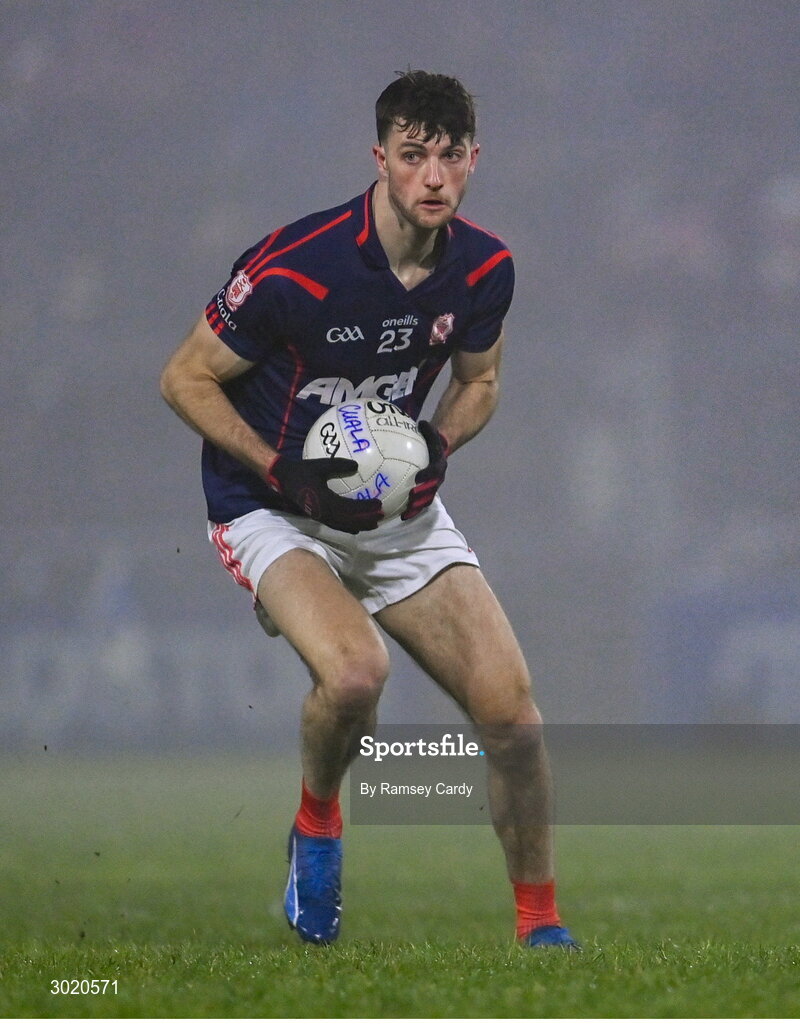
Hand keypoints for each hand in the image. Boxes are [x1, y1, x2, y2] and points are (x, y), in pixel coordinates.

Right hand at [266, 455, 382, 533]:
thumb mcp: (321, 465)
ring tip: (373, 524)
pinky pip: (336, 524)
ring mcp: (320, 516)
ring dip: (359, 525)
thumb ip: (338, 465)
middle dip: (366, 520)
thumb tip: (356, 466)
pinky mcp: (318, 516)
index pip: (350, 508)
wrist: (283, 479)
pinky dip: (348, 526)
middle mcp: (323, 512)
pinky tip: (356, 526)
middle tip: (382, 517)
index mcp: (325, 501)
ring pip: (343, 525)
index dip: (365, 508)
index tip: (379, 504)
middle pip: (349, 521)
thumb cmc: (301, 471)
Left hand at [401, 421, 448, 520]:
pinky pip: (420, 503)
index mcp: (439, 464)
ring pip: (426, 499)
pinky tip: (400, 516)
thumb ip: (428, 430)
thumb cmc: (430, 441)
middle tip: (411, 498)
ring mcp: (432, 487)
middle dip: (422, 495)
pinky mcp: (425, 492)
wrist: (439, 452)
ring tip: (405, 513)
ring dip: (417, 507)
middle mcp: (438, 478)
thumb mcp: (431, 433)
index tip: (418, 478)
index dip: (428, 475)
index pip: (435, 471)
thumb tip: (422, 423)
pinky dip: (412, 510)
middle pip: (432, 489)